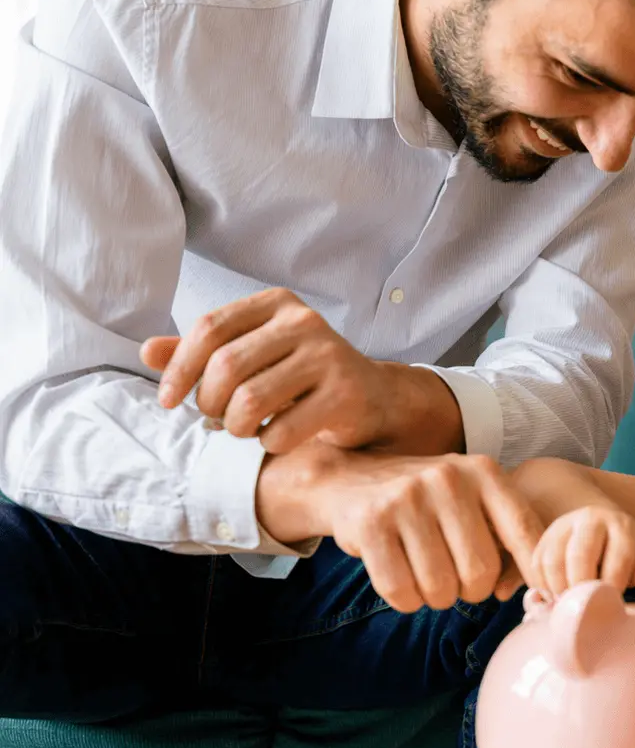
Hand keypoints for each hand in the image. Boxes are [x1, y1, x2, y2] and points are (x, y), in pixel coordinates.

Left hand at [141, 288, 451, 454]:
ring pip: (250, 401)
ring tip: (242, 429)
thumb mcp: (253, 355)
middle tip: (215, 419)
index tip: (167, 400)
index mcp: (277, 304)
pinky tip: (275, 438)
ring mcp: (329, 356)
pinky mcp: (345, 394)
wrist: (372, 397)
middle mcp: (305, 322)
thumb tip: (147, 351)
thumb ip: (202, 352)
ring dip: (235, 427)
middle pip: (226, 366)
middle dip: (208, 403)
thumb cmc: (301, 376)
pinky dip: (269, 443)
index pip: (209, 328)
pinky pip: (283, 430)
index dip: (179, 368)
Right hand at [260, 448, 544, 612]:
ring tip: (428, 578)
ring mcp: (407, 498)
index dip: (532, 570)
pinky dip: (405, 600)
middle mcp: (449, 479)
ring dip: (435, 598)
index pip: (525, 531)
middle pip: (480, 571)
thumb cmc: (428, 502)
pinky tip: (403, 581)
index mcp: (483, 472)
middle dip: (471, 591)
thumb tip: (538, 585)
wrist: (350, 478)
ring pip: (439, 587)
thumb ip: (508, 534)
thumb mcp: (473, 499)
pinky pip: (401, 591)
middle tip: (457, 581)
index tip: (535, 591)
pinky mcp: (371, 523)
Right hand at [523, 506, 634, 596]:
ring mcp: (562, 526)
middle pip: (579, 554)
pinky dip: (544, 587)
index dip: (615, 585)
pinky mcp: (543, 538)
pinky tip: (556, 599)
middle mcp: (589, 519)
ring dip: (560, 589)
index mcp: (620, 524)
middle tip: (585, 610)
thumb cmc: (625, 551)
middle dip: (582, 587)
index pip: (617, 556)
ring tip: (569, 607)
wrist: (601, 529)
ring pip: (553, 560)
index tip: (612, 605)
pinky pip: (537, 565)